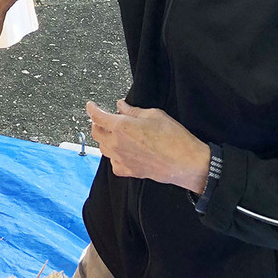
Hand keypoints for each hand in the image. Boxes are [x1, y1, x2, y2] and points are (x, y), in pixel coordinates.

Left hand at [86, 99, 209, 193]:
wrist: (187, 163)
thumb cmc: (174, 138)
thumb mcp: (153, 115)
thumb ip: (133, 111)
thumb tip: (120, 106)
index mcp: (121, 127)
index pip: (98, 116)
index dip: (92, 109)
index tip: (90, 106)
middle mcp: (118, 144)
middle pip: (96, 133)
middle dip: (97, 123)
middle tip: (103, 119)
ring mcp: (122, 159)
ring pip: (103, 148)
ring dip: (105, 139)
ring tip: (113, 134)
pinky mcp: (130, 172)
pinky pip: (114, 164)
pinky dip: (114, 157)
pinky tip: (122, 152)